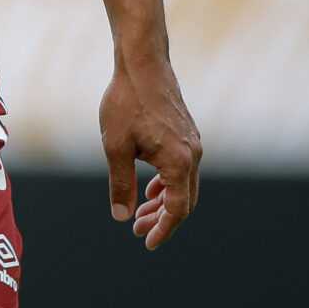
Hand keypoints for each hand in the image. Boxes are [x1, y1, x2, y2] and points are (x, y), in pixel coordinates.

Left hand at [99, 52, 201, 250]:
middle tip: (138, 231)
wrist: (142, 65)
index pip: (178, 208)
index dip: (164, 229)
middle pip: (184, 200)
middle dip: (162, 219)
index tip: (148, 242)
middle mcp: (194, 155)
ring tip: (139, 214)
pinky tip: (149, 189)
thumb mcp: (115, 146)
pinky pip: (181, 169)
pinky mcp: (186, 135)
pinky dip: (166, 183)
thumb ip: (121, 183)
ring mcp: (193, 144)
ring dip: (163, 202)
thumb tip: (122, 217)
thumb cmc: (126, 103)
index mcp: (179, 161)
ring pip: (183, 184)